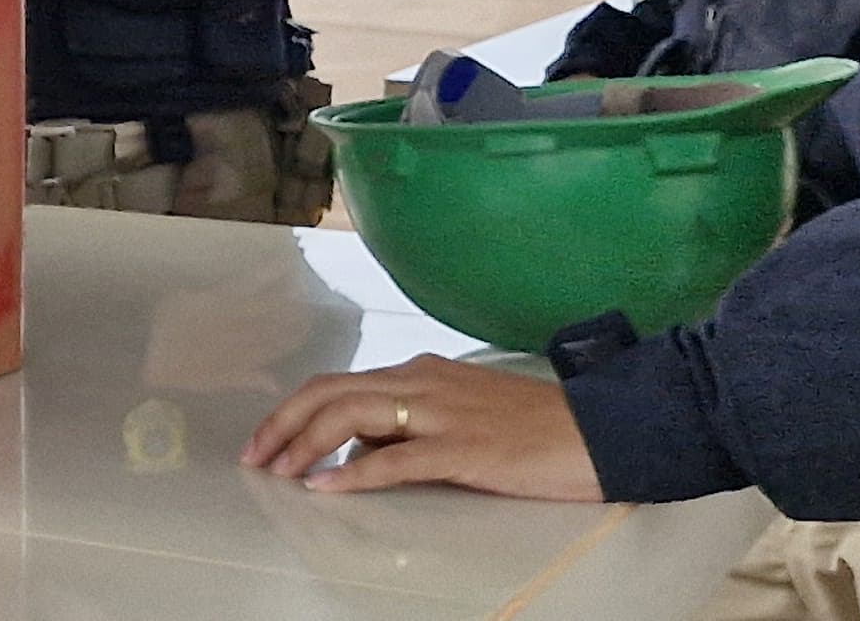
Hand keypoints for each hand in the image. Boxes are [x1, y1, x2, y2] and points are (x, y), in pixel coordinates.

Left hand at [242, 355, 604, 500]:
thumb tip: (361, 447)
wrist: (604, 428)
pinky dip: (352, 472)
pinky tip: (325, 487)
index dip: (294, 409)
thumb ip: (410, 422)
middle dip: (282, 423)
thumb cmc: (536, 425)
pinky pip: (394, 459)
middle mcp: (423, 382)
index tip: (267, 438)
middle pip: (329, 393)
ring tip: (278, 471)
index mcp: (420, 372)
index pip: (339, 383)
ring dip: (304, 444)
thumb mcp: (462, 411)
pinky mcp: (464, 449)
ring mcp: (442, 414)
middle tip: (254, 456)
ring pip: (350, 417)